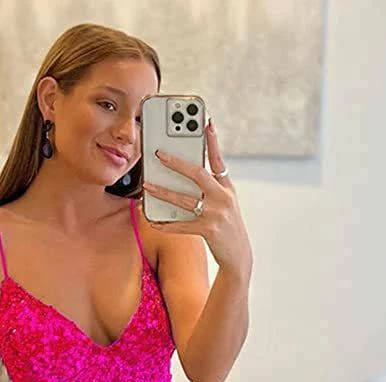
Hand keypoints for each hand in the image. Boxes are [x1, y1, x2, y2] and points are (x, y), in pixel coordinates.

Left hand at [142, 118, 251, 274]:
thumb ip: (211, 189)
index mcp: (227, 188)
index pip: (218, 160)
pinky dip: (165, 223)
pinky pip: (181, 225)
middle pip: (198, 174)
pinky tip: (153, 220)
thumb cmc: (227, 228)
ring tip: (147, 186)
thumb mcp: (225, 204)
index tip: (205, 122)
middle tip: (159, 153)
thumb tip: (186, 177)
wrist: (238, 256)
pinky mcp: (208, 230)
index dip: (212, 141)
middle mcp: (223, 197)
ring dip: (163, 192)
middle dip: (177, 162)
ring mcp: (216, 214)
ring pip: (184, 199)